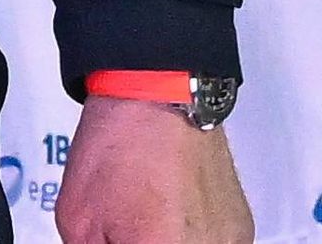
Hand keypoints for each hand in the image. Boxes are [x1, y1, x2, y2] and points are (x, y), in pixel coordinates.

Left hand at [55, 96, 252, 243]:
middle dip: (144, 243)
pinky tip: (171, 220)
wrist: (158, 94)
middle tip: (131, 230)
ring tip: (149, 223)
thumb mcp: (79, 220)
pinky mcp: (242, 229)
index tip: (115, 240)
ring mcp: (230, 243)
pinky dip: (193, 241)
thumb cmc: (118, 146)